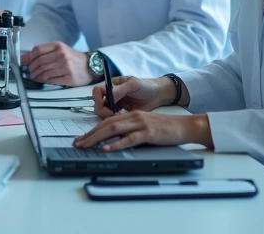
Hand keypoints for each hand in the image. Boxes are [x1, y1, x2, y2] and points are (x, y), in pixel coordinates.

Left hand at [21, 41, 96, 86]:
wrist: (89, 66)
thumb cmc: (72, 58)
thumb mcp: (59, 50)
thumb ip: (43, 52)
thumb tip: (25, 58)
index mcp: (58, 46)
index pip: (38, 50)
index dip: (29, 57)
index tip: (24, 62)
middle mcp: (62, 55)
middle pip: (39, 62)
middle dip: (31, 68)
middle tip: (29, 72)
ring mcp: (65, 66)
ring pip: (44, 72)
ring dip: (36, 76)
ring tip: (34, 77)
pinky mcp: (68, 77)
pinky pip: (51, 80)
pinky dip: (43, 81)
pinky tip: (42, 80)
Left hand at [72, 111, 213, 150]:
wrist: (185, 126)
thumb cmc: (166, 128)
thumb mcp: (144, 126)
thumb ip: (130, 130)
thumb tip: (113, 140)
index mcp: (131, 114)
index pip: (106, 121)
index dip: (92, 130)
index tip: (81, 138)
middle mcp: (134, 116)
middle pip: (106, 124)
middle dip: (89, 134)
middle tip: (77, 143)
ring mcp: (141, 124)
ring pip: (113, 129)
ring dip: (97, 138)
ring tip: (86, 145)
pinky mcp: (149, 133)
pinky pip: (130, 138)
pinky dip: (116, 144)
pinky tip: (107, 148)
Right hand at [91, 76, 166, 117]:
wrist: (157, 96)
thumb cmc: (145, 86)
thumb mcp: (133, 84)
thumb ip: (120, 90)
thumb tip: (108, 96)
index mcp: (111, 86)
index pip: (97, 92)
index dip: (98, 99)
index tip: (106, 104)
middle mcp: (111, 96)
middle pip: (98, 105)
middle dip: (103, 111)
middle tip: (113, 114)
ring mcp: (115, 106)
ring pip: (104, 113)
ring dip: (110, 116)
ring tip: (122, 114)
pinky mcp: (120, 115)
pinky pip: (114, 120)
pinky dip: (118, 120)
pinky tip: (126, 117)